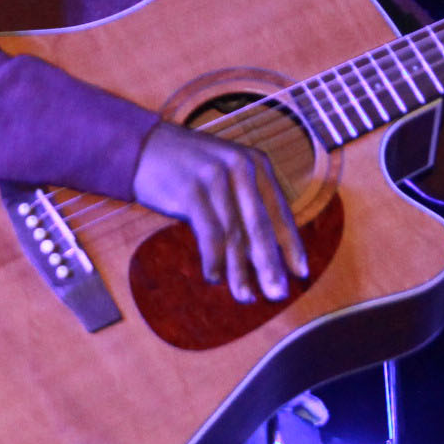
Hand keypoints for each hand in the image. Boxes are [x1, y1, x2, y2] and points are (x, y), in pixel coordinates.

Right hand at [130, 121, 306, 304]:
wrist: (143, 146)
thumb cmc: (187, 167)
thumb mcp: (225, 174)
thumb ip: (246, 203)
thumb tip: (263, 252)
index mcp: (256, 164)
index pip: (280, 211)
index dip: (291, 244)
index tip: (300, 273)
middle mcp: (241, 167)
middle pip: (260, 225)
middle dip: (270, 264)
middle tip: (278, 294)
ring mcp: (216, 177)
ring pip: (234, 234)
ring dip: (240, 271)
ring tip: (246, 297)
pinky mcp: (192, 189)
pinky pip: (209, 232)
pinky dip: (214, 259)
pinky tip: (214, 278)